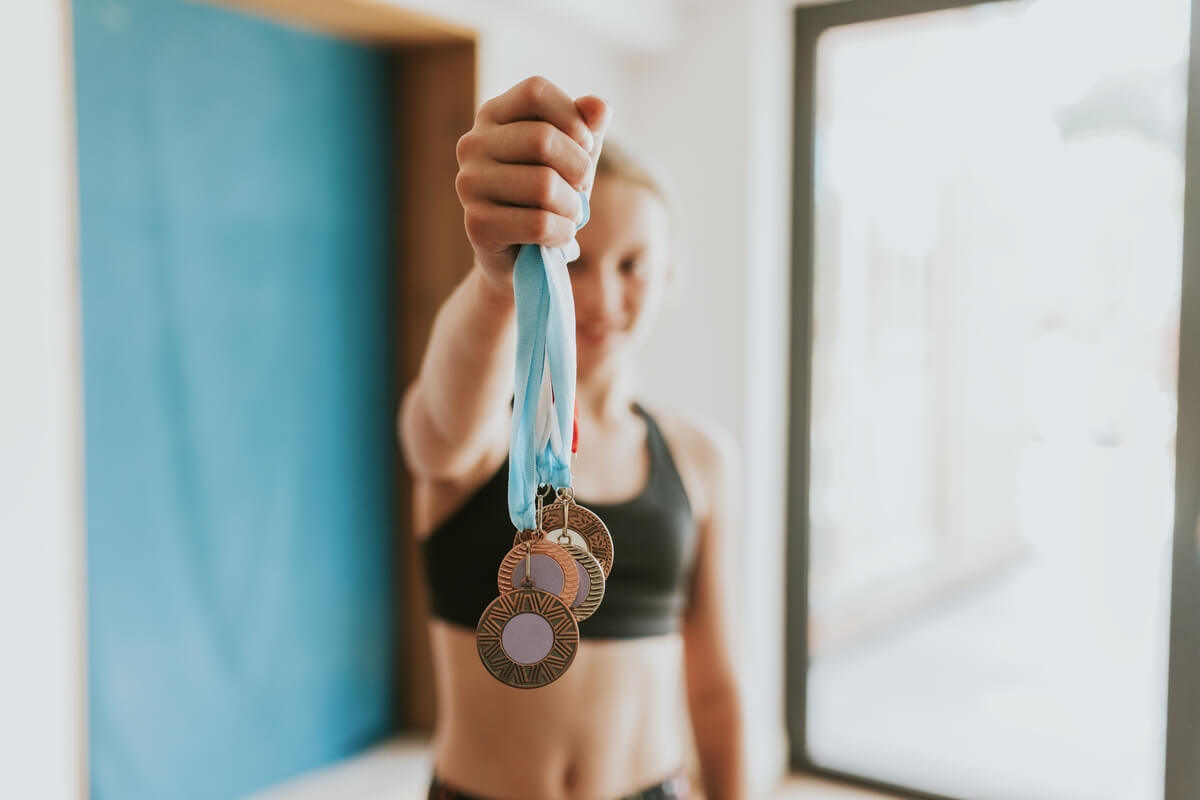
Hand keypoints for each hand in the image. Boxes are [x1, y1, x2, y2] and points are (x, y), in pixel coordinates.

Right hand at [455, 76, 609, 294]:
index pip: (535, 90)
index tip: (584, 144)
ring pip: (544, 186)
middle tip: (580, 189)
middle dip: (579, 169)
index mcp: (492, 115)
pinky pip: (539, 224)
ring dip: (573, 207)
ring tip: (570, 215)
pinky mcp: (476, 225)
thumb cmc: (548, 196)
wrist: (520, 255)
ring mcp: (469, 184)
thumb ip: (587, 128)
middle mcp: (472, 144)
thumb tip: (600, 107)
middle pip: (543, 139)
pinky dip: (563, 233)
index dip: (572, 117)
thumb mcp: (572, 155)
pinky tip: (559, 237)